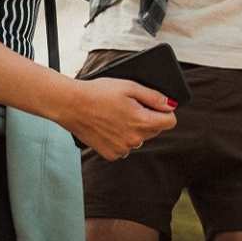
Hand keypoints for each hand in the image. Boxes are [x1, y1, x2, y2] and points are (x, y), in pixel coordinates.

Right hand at [63, 76, 177, 159]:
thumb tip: (170, 105)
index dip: (165, 111)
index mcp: (142, 121)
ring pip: (139, 138)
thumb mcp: (129, 87)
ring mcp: (122, 149)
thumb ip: (153, 97)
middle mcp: (134, 139)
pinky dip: (121, 138)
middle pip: (155, 130)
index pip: (170, 122)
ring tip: (116, 115)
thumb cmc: (98, 93)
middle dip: (148, 118)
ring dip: (134, 129)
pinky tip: (109, 126)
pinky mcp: (111, 154)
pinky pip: (125, 147)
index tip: (155, 105)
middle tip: (130, 106)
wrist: (71, 105)